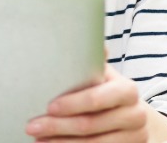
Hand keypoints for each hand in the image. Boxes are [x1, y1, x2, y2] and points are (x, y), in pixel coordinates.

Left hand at [27, 66, 166, 142]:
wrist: (134, 116)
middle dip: (57, 126)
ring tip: (38, 139)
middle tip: (31, 127)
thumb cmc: (108, 91)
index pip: (98, 98)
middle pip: (90, 124)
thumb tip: (75, 33)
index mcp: (127, 90)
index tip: (49, 106)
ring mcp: (133, 136)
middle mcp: (134, 114)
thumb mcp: (104, 75)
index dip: (72, 104)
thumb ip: (91, 60)